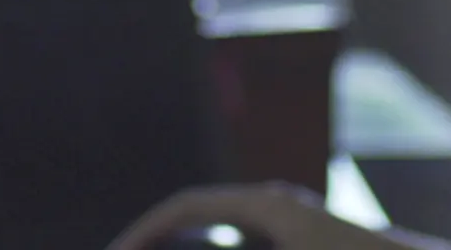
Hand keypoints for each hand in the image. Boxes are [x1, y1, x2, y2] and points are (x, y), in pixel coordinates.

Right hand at [107, 183, 450, 249]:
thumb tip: (175, 225)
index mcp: (266, 204)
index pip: (185, 206)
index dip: (145, 231)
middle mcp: (277, 205)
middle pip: (200, 218)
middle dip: (161, 243)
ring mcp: (293, 223)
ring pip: (224, 235)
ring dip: (192, 249)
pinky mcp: (305, 241)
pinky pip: (246, 245)